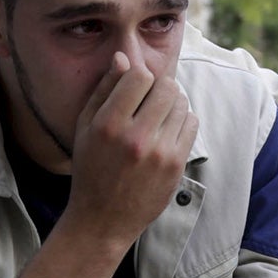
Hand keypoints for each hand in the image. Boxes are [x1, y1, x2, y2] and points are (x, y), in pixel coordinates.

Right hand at [60, 52, 198, 251]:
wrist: (103, 220)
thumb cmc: (90, 170)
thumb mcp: (85, 128)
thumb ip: (103, 91)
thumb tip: (123, 58)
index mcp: (108, 125)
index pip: (139, 76)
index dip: (140, 75)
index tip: (136, 86)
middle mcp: (136, 138)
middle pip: (167, 87)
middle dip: (161, 87)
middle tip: (151, 99)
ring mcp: (159, 153)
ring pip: (182, 104)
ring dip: (173, 104)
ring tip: (158, 117)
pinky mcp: (176, 166)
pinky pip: (191, 124)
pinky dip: (182, 121)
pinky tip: (167, 131)